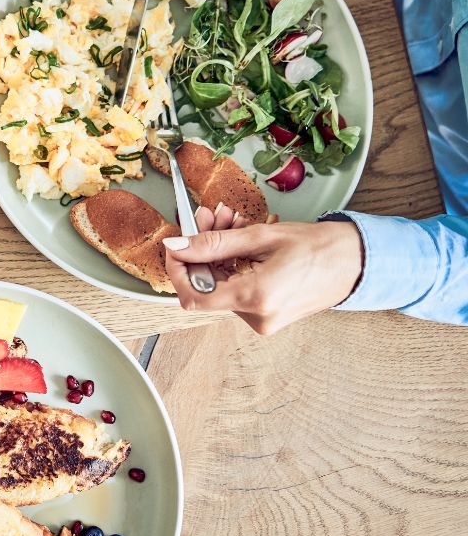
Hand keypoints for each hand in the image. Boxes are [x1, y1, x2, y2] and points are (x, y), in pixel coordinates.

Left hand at [163, 210, 362, 333]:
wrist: (358, 264)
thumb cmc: (320, 247)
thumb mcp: (261, 237)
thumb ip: (212, 243)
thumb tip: (176, 246)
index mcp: (255, 298)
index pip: (192, 296)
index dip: (177, 269)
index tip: (176, 244)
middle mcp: (256, 317)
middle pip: (206, 285)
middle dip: (202, 248)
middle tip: (211, 216)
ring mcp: (262, 320)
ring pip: (220, 284)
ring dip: (218, 251)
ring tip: (232, 221)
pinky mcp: (266, 316)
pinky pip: (236, 288)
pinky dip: (232, 263)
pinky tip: (242, 240)